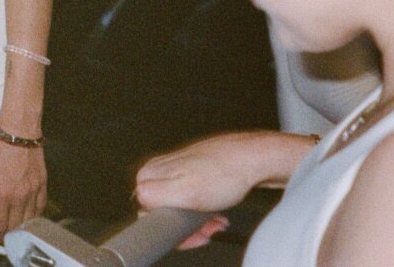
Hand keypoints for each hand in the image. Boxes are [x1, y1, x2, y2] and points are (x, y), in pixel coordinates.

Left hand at [0, 132, 46, 241]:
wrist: (20, 128)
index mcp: (2, 193)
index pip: (0, 225)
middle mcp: (20, 196)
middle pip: (16, 226)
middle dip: (9, 235)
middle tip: (3, 238)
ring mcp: (34, 190)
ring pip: (30, 219)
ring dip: (22, 228)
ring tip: (16, 231)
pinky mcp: (43, 183)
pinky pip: (41, 206)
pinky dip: (35, 215)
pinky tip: (30, 217)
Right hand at [134, 130, 313, 247]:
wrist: (254, 159)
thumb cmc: (226, 173)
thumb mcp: (185, 191)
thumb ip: (153, 196)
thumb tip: (139, 206)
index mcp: (150, 173)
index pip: (146, 215)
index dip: (171, 230)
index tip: (191, 233)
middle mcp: (159, 169)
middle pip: (163, 214)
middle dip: (186, 227)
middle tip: (206, 227)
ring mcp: (175, 170)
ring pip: (179, 209)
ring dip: (198, 222)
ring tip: (215, 218)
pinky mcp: (191, 172)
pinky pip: (190, 201)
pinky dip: (204, 211)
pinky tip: (216, 211)